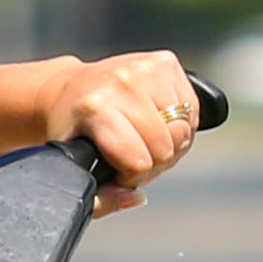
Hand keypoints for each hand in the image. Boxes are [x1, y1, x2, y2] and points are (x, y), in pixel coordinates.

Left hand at [34, 49, 200, 211]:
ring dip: (168, 144)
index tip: (117, 170)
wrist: (69, 89)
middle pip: (165, 149)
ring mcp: (147, 67)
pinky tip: (156, 120)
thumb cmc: (72, 133)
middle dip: (151, 163)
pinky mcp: (166, 61)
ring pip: (183, 132)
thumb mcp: (73, 169)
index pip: (139, 162)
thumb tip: (137, 198)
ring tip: (142, 138)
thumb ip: (101, 199)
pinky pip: (192, 111)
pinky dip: (179, 124)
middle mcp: (123, 81)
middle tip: (131, 155)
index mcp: (95, 107)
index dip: (131, 176)